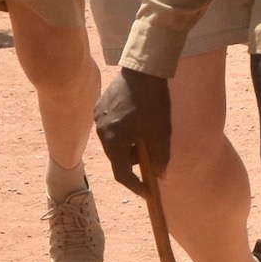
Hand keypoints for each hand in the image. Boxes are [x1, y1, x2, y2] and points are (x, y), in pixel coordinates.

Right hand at [92, 67, 169, 192]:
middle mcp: (101, 132)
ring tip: (145, 136)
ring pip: (113, 142)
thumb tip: (161, 176)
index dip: (136, 186)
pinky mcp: (100, 106)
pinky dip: (123, 131)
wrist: (143, 69)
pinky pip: (111, 127)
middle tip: (152, 158)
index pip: (122, 174)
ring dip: (128, 145)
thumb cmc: (154, 103)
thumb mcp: (161, 133)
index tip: (148, 192)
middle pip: (116, 157)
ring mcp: (98, 118)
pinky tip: (136, 121)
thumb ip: (161, 158)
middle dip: (134, 162)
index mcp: (114, 142)